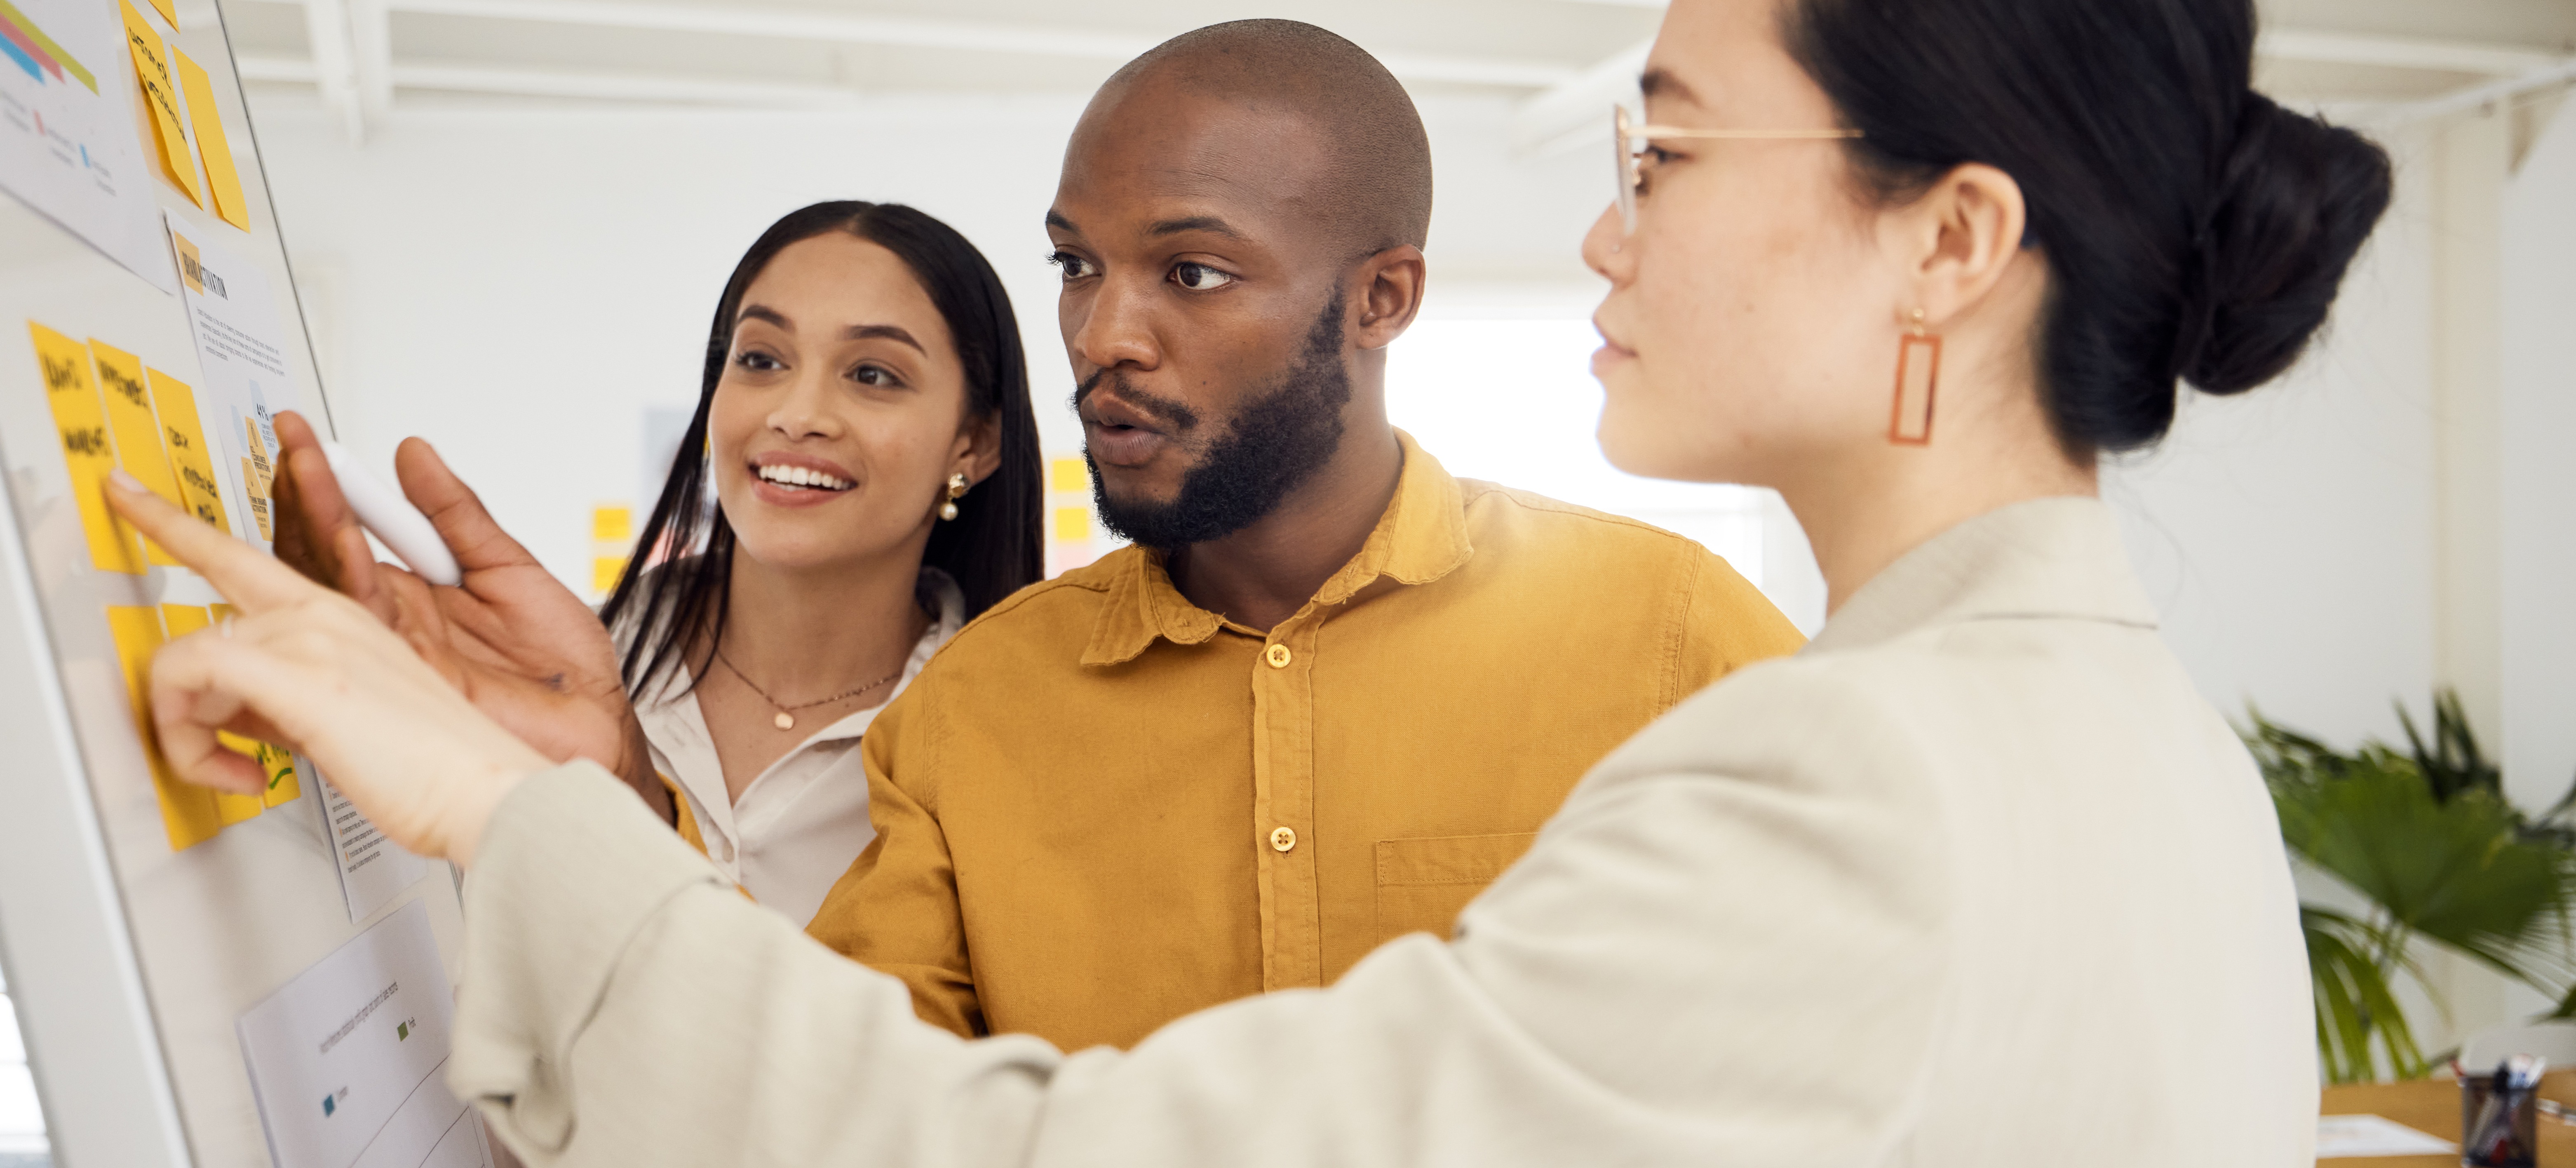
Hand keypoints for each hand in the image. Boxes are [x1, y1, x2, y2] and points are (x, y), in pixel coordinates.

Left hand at [106, 471, 546, 865]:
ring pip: (195, 645)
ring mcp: (318, 637)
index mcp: (350, 619)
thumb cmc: (439, 771)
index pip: (257, 554)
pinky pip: (192, 672)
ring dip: (186, 716)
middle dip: (163, 527)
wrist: (490, 794)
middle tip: (124, 496)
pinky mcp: (302, 672)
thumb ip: (286, 700)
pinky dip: (185, 731)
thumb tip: (233, 715)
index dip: (188, 521)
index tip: (137, 493)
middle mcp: (331, 615)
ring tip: (223, 763)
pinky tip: (225, 768)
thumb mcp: (345, 724)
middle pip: (222, 566)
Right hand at [269, 414, 665, 814]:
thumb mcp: (509, 566)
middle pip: (322, 551)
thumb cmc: (562, 667)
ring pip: (328, 580)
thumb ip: (457, 513)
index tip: (305, 433)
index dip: (325, 481)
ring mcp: (391, 648)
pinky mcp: (405, 675)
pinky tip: (346, 533)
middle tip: (291, 438)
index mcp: (412, 593)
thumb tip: (413, 454)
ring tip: (303, 464)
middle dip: (304, 491)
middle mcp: (392, 620)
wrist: (597, 725)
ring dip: (316, 518)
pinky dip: (352, 572)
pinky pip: (363, 621)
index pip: (348, 529)